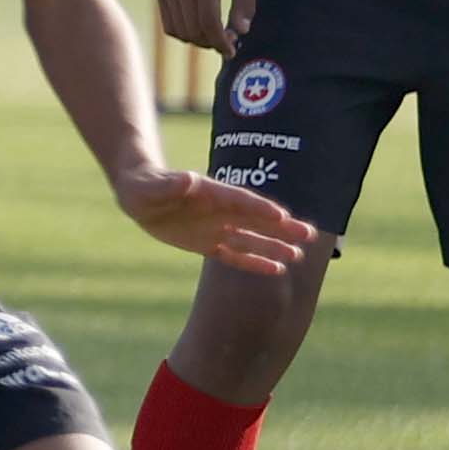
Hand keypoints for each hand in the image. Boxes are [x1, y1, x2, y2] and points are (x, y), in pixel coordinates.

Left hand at [111, 155, 317, 277]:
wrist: (138, 195)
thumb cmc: (144, 185)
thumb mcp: (151, 185)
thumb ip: (170, 184)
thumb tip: (188, 179)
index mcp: (210, 192)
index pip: (239, 201)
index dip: (259, 208)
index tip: (282, 216)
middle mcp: (219, 210)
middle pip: (256, 219)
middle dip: (282, 228)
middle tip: (310, 234)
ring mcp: (216, 227)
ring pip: (251, 239)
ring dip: (274, 246)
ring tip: (300, 256)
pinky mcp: (208, 244)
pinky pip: (234, 255)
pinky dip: (254, 262)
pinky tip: (277, 270)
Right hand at [153, 0, 254, 53]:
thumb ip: (246, 3)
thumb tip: (241, 32)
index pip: (209, 23)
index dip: (221, 43)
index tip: (232, 51)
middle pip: (193, 30)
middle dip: (211, 43)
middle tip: (228, 41)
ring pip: (178, 30)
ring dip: (197, 39)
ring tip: (214, 34)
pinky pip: (168, 22)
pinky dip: (182, 31)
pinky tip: (198, 26)